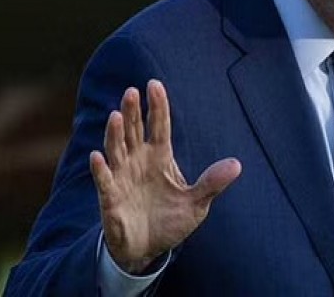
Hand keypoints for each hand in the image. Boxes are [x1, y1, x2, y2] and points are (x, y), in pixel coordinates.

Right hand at [89, 79, 240, 273]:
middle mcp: (138, 160)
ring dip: (114, 133)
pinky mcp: (110, 197)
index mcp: (160, 156)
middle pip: (134, 130)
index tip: (154, 84)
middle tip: (131, 91)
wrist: (147, 249)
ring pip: (116, 148)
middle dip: (132, 112)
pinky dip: (100, 169)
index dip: (157, 106)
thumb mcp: (196, 203)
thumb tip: (236, 165)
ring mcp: (122, 176)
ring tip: (116, 116)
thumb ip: (212, 183)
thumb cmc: (169, 220)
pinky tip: (97, 157)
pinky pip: (104, 180)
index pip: (159, 125)